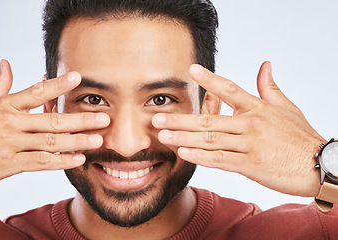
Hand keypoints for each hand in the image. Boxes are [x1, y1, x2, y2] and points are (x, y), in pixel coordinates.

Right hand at [0, 60, 109, 187]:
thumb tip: (6, 63)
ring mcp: (10, 144)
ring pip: (49, 142)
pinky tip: (77, 159)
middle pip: (51, 120)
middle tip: (103, 118)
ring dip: (76, 141)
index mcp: (5, 106)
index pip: (36, 92)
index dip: (57, 85)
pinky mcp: (9, 164)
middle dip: (80, 119)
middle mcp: (10, 123)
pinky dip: (60, 161)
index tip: (77, 78)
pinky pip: (40, 162)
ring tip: (97, 140)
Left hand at [153, 62, 324, 196]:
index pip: (229, 90)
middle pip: (210, 120)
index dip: (209, 80)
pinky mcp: (251, 165)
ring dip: (184, 138)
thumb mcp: (287, 107)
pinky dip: (201, 157)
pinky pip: (221, 160)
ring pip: (211, 140)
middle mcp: (251, 124)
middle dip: (181, 119)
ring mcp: (250, 145)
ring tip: (163, 135)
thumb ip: (270, 87)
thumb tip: (265, 64)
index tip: (191, 70)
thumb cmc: (301, 136)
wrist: (320, 165)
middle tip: (157, 117)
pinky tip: (184, 153)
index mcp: (258, 108)